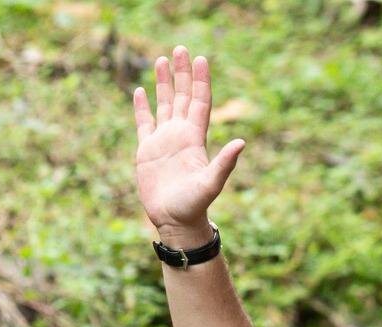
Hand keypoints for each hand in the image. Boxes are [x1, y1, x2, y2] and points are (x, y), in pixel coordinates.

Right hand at [131, 46, 246, 238]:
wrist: (175, 222)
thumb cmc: (194, 205)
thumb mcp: (211, 183)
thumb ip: (225, 162)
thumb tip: (242, 142)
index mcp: (195, 138)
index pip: (199, 102)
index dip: (200, 80)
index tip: (201, 59)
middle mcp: (180, 135)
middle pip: (182, 97)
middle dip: (182, 73)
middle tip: (180, 48)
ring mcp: (163, 142)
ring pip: (164, 105)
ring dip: (164, 83)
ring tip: (161, 60)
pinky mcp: (147, 151)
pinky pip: (144, 123)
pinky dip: (142, 107)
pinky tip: (140, 91)